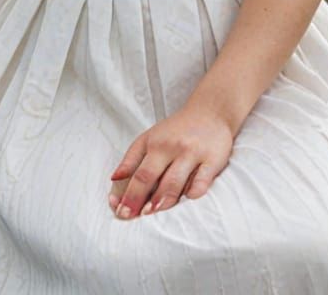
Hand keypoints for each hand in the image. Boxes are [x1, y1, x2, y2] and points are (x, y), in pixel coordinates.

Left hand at [108, 104, 234, 219]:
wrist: (211, 111)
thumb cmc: (177, 129)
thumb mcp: (150, 137)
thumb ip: (132, 158)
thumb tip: (114, 179)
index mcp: (155, 143)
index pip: (138, 173)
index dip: (128, 194)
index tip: (120, 211)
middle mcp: (172, 148)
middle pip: (151, 177)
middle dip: (139, 200)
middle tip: (132, 217)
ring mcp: (192, 154)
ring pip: (174, 182)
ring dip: (162, 200)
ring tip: (152, 213)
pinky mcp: (213, 159)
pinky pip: (202, 181)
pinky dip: (193, 193)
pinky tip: (187, 200)